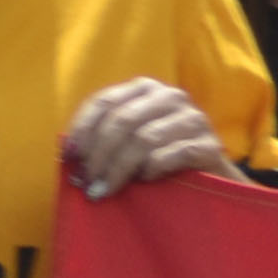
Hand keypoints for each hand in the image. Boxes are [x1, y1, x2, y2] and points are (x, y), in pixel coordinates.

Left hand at [64, 77, 231, 197]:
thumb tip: (67, 155)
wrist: (209, 174)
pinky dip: (153, 168)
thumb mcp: (127, 138)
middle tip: (87, 182)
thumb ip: (102, 136)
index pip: (104, 102)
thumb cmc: (158, 154)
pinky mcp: (210, 144)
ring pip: (145, 138)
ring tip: (105, 189)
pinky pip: (174, 154)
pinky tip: (144, 180)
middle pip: (122, 121)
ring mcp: (193, 118)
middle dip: (99, 155)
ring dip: (119, 168)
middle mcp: (169, 96)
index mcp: (143, 88)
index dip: (82, 131)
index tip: (68, 158)